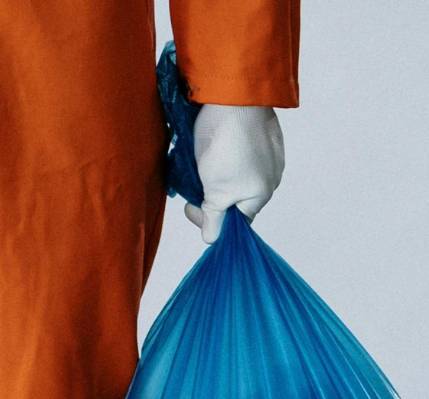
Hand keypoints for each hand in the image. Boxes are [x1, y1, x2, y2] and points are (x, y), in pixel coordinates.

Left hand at [185, 104, 284, 244]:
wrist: (234, 97)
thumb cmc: (228, 147)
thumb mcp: (217, 192)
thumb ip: (215, 218)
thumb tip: (212, 240)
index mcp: (261, 194)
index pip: (236, 222)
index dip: (212, 220)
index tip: (191, 208)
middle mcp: (269, 177)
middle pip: (236, 200)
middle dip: (213, 198)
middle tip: (192, 190)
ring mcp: (266, 154)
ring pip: (237, 178)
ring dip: (216, 179)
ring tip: (200, 170)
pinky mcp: (260, 135)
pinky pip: (242, 156)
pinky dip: (225, 159)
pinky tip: (211, 151)